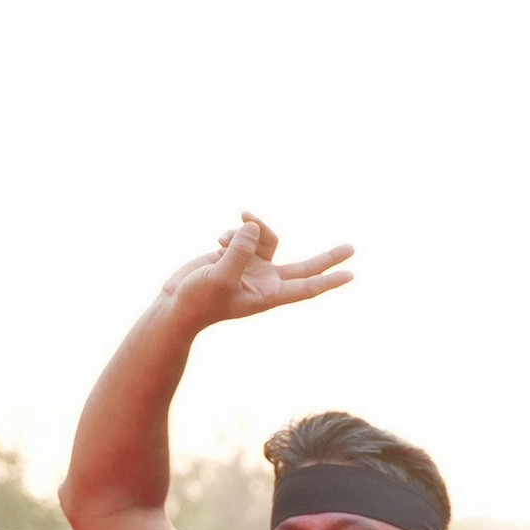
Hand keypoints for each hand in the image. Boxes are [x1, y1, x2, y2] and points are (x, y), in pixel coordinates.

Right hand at [159, 213, 352, 331]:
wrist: (177, 303)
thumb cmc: (199, 300)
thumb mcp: (219, 276)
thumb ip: (239, 251)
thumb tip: (255, 227)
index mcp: (269, 295)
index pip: (306, 287)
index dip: (328, 280)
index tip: (351, 274)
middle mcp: (266, 281)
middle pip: (305, 266)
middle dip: (327, 257)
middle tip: (353, 248)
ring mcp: (254, 267)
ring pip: (267, 239)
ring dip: (250, 231)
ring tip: (224, 240)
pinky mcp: (238, 256)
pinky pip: (245, 234)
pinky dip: (234, 232)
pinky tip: (218, 241)